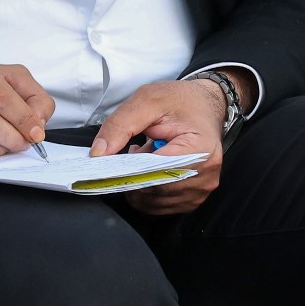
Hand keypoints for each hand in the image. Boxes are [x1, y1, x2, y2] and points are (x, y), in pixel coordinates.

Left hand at [95, 77, 231, 214]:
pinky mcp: (194, 198)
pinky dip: (148, 190)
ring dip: (140, 183)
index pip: (156, 172)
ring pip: (153, 202)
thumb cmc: (180, 101)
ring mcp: (201, 190)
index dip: (129, 169)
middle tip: (131, 152)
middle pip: (153, 191)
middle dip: (133, 175)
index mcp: (200, 149)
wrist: (205, 105)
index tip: (110, 163)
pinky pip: (160, 205)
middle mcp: (205, 175)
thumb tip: (98, 153)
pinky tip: (151, 168)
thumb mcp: (147, 100)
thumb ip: (120, 126)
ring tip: (145, 156)